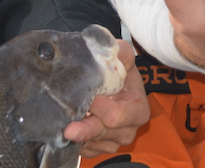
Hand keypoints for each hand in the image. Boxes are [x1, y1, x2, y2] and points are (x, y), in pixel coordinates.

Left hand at [63, 40, 148, 157]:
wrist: (116, 83)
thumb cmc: (120, 70)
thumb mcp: (123, 56)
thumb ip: (120, 52)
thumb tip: (110, 52)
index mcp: (138, 110)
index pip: (114, 116)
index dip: (98, 107)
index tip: (88, 96)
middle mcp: (128, 130)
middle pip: (102, 133)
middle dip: (84, 128)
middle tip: (67, 126)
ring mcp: (115, 142)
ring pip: (92, 144)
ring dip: (79, 135)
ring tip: (67, 123)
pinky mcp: (100, 149)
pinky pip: (86, 151)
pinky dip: (76, 143)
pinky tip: (70, 129)